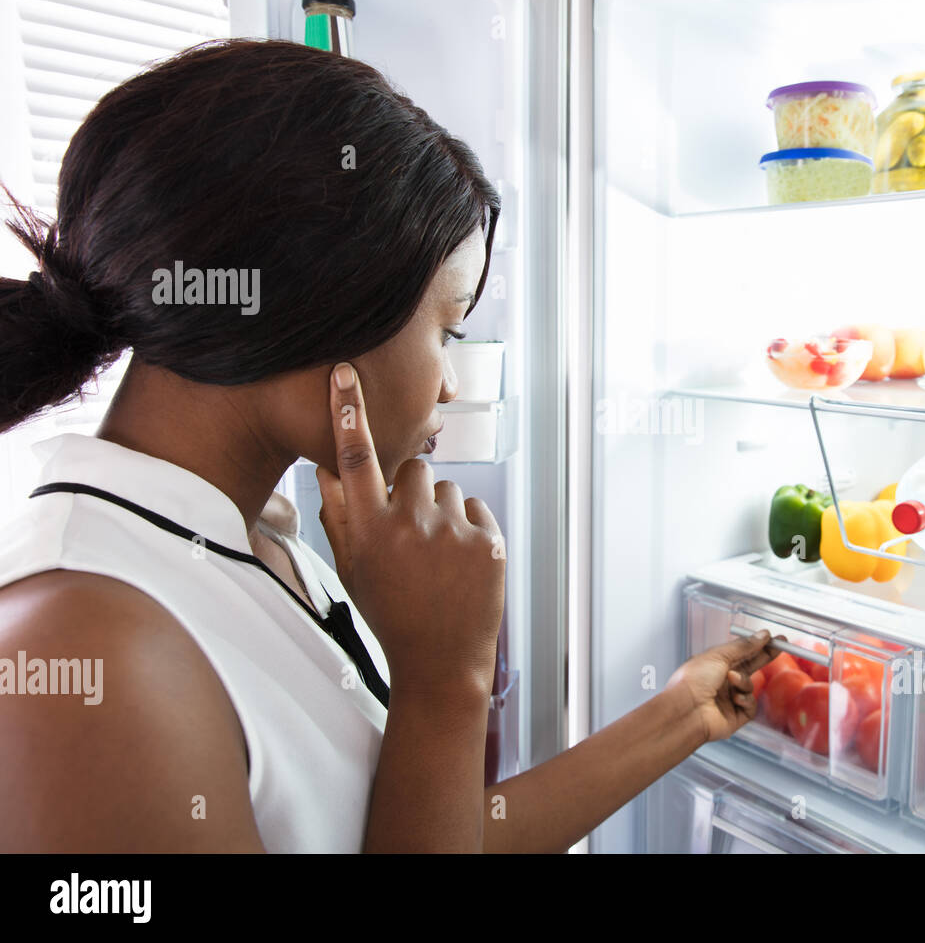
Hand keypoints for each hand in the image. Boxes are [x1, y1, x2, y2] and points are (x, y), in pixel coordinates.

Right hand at [315, 362, 504, 692]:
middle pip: (413, 470)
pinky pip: (476, 508)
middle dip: (413, 493)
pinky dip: (470, 528)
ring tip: (438, 557)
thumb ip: (339, 516)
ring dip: (443, 513)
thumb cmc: (392, 613)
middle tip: (413, 534)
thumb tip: (328, 468)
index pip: (354, 457)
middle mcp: (408, 524)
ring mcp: (452, 531)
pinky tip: (460, 564)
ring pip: (447, 489)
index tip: (346, 371)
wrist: (442, 660)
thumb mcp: (352, 570)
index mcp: (368, 530)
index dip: (348, 410)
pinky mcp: (488, 539)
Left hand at [664, 630, 780, 745]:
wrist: (686, 709)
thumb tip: (762, 635)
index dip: (758, 645)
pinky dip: (745, 699)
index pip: (742, 652)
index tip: (774, 638)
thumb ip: (744, 646)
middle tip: (781, 646)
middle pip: (750, 667)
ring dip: (744, 681)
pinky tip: (735, 699)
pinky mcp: (736, 716)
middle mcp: (722, 681)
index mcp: (715, 665)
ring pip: (750, 686)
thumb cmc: (693, 680)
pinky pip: (751, 705)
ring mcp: (729, 699)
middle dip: (765, 657)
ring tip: (732, 679)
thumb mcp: (719, 655)